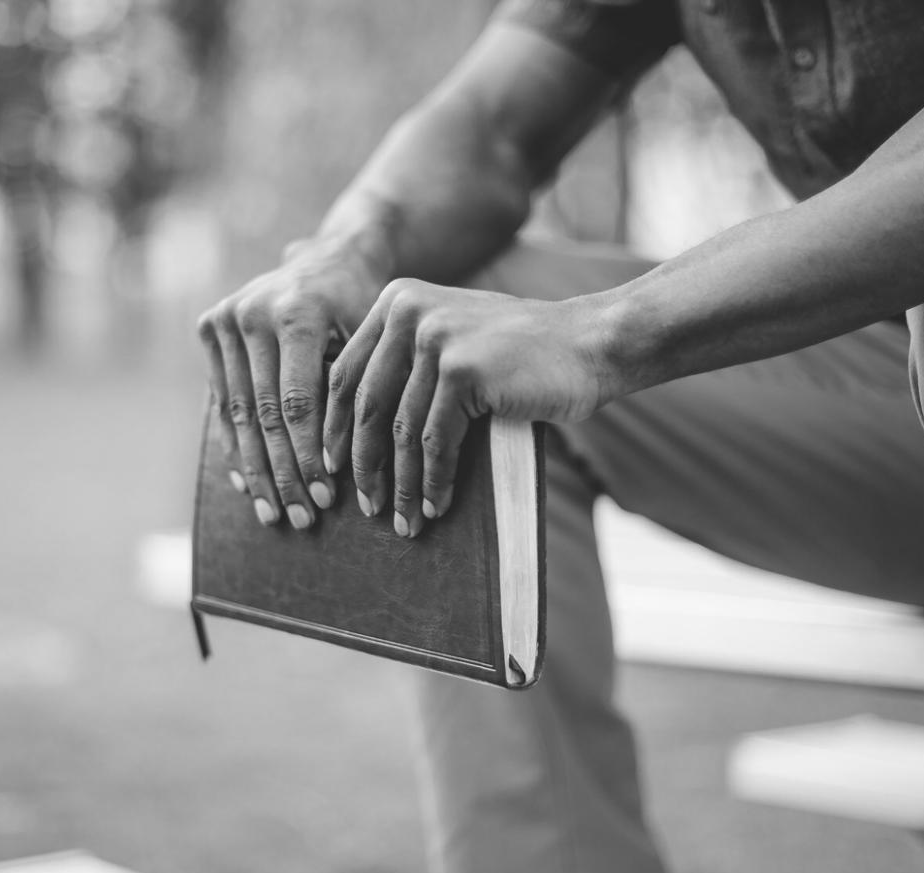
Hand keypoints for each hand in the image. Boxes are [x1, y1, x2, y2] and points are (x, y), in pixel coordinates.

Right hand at [196, 246, 385, 527]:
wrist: (328, 258)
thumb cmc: (363, 307)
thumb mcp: (369, 339)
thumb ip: (354, 390)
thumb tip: (353, 464)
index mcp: (295, 313)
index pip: (297, 402)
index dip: (309, 455)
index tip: (326, 499)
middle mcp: (251, 313)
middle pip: (264, 414)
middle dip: (284, 473)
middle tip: (302, 520)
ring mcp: (225, 319)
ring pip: (238, 414)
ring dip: (256, 471)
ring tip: (273, 515)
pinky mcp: (209, 328)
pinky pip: (221, 401)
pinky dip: (235, 446)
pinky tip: (248, 486)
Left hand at [323, 278, 620, 537]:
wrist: (590, 343)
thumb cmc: (520, 354)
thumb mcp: (451, 339)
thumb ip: (406, 363)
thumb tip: (355, 434)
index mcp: (396, 301)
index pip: (347, 374)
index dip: (335, 429)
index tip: (333, 470)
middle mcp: (408, 311)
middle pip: (368, 405)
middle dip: (363, 464)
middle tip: (364, 506)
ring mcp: (435, 338)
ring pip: (402, 430)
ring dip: (402, 485)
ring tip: (405, 521)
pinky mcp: (463, 369)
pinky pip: (436, 441)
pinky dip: (435, 480)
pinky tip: (438, 506)